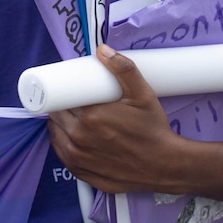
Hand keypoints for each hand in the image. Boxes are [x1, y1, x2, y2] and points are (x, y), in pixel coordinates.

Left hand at [47, 44, 189, 194]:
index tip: (67, 93)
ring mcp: (77, 158)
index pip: (61, 101)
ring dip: (60, 127)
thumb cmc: (153, 130)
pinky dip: (65, 146)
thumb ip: (123, 69)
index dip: (61, 96)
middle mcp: (78, 139)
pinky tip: (74, 139)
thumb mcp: (143, 95)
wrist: (165, 165)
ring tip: (73, 120)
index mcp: (89, 117)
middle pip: (57, 118)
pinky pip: (62, 156)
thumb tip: (103, 49)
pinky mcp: (81, 173)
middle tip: (73, 104)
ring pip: (56, 137)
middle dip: (62, 110)